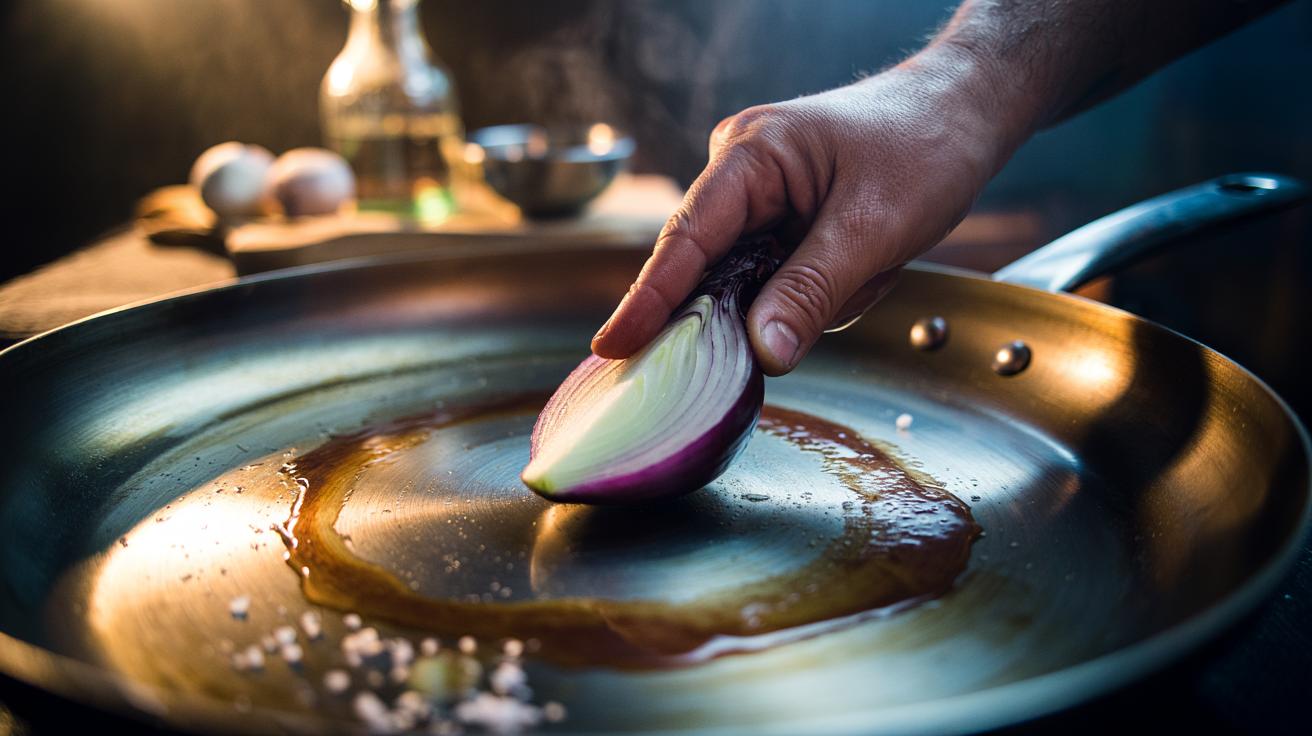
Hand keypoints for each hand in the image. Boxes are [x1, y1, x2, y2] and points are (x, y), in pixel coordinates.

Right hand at [590, 45, 1026, 374]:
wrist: (968, 111)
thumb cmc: (925, 145)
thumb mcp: (873, 228)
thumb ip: (812, 292)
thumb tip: (763, 355)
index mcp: (750, 157)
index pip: (686, 240)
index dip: (647, 299)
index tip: (612, 345)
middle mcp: (741, 174)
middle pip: (716, 270)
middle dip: (766, 301)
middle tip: (812, 309)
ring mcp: (762, 197)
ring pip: (757, 283)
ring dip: (814, 293)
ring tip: (872, 263)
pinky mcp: (784, 218)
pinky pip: (783, 277)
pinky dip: (825, 285)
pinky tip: (867, 263)